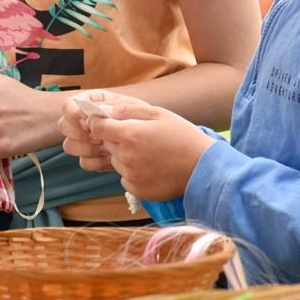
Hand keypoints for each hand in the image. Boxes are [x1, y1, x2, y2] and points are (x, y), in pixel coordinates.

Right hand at [58, 90, 149, 173]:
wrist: (165, 146)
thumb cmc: (153, 123)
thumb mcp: (139, 110)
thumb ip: (118, 110)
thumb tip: (97, 117)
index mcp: (95, 103)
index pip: (69, 105)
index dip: (73, 114)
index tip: (85, 122)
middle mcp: (87, 121)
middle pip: (64, 126)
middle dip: (78, 133)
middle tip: (96, 138)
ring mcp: (89, 140)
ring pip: (71, 146)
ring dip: (87, 148)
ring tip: (107, 149)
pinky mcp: (95, 157)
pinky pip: (85, 162)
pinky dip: (96, 162)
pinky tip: (110, 160)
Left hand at [63, 96, 213, 200]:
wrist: (203, 168)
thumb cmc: (182, 137)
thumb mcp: (159, 114)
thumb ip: (130, 110)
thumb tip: (108, 110)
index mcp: (130, 135)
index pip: (97, 127)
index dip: (99, 123)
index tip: (106, 123)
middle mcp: (126, 157)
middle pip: (107, 144)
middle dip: (117, 139)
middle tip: (140, 138)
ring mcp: (131, 175)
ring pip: (116, 162)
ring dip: (125, 156)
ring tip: (149, 153)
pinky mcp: (137, 190)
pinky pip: (125, 178)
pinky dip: (133, 173)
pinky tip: (151, 168)